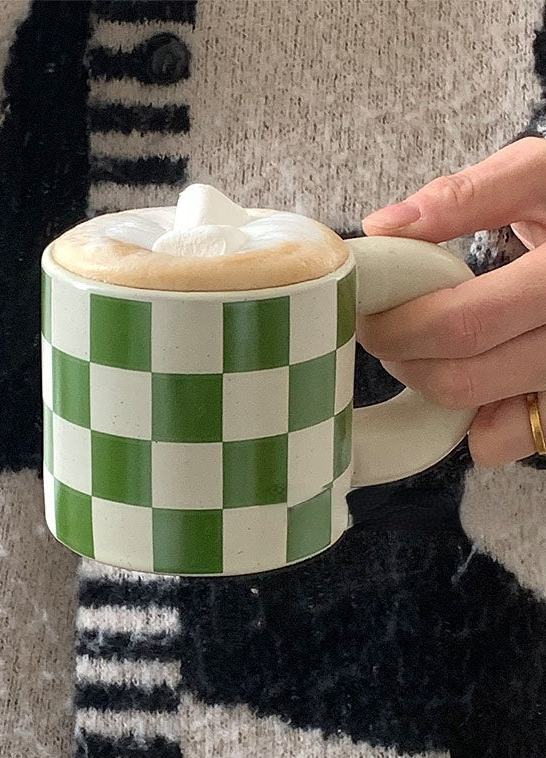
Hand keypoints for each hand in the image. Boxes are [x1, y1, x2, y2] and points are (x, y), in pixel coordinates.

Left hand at [358, 136, 545, 466]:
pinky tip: (462, 372)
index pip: (460, 325)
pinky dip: (467, 420)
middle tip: (383, 326)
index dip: (396, 326)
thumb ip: (468, 195)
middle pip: (458, 378)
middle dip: (399, 355)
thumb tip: (384, 226)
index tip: (366, 308)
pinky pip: (503, 441)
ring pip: (471, 411)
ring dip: (423, 382)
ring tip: (418, 343)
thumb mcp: (536, 178)